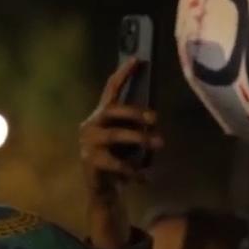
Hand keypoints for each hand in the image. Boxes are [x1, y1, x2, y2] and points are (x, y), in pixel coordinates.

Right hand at [80, 59, 162, 248]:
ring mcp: (88, 143)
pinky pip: (116, 163)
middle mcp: (91, 125)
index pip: (111, 90)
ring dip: (139, 138)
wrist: (103, 190)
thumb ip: (136, 127)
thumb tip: (154, 120)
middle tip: (155, 118)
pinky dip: (133, 170)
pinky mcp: (90, 161)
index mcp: (101, 116)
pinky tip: (145, 178)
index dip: (123, 74)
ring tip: (160, 143)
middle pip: (112, 110)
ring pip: (114, 135)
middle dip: (135, 112)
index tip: (137, 59)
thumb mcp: (129, 140)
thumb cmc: (118, 160)